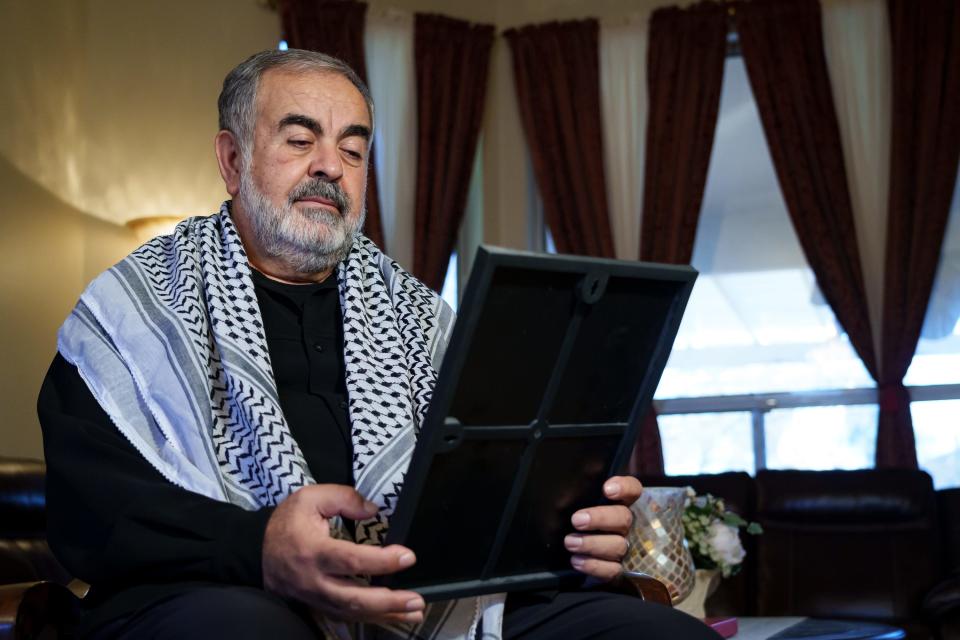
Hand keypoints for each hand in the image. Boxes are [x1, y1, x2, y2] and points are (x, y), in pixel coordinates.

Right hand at [262, 484, 424, 625]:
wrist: (255, 548)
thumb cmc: (287, 521)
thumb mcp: (311, 497)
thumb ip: (345, 498)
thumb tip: (374, 510)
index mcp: (312, 550)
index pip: (352, 561)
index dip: (382, 562)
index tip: (408, 557)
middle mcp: (312, 580)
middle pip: (353, 598)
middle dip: (388, 601)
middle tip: (416, 600)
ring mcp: (312, 598)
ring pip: (351, 613)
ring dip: (385, 614)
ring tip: (414, 613)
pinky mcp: (314, 606)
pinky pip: (344, 616)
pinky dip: (370, 619)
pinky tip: (392, 617)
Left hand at [564, 475, 641, 580]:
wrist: (573, 556)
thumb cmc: (575, 519)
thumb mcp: (579, 502)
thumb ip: (579, 493)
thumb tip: (562, 481)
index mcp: (621, 503)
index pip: (633, 489)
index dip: (624, 488)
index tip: (606, 489)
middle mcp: (627, 524)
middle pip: (624, 518)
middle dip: (600, 518)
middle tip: (577, 520)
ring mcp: (626, 548)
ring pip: (618, 545)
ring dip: (592, 544)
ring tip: (570, 542)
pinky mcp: (618, 571)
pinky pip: (613, 570)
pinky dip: (594, 566)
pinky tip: (576, 561)